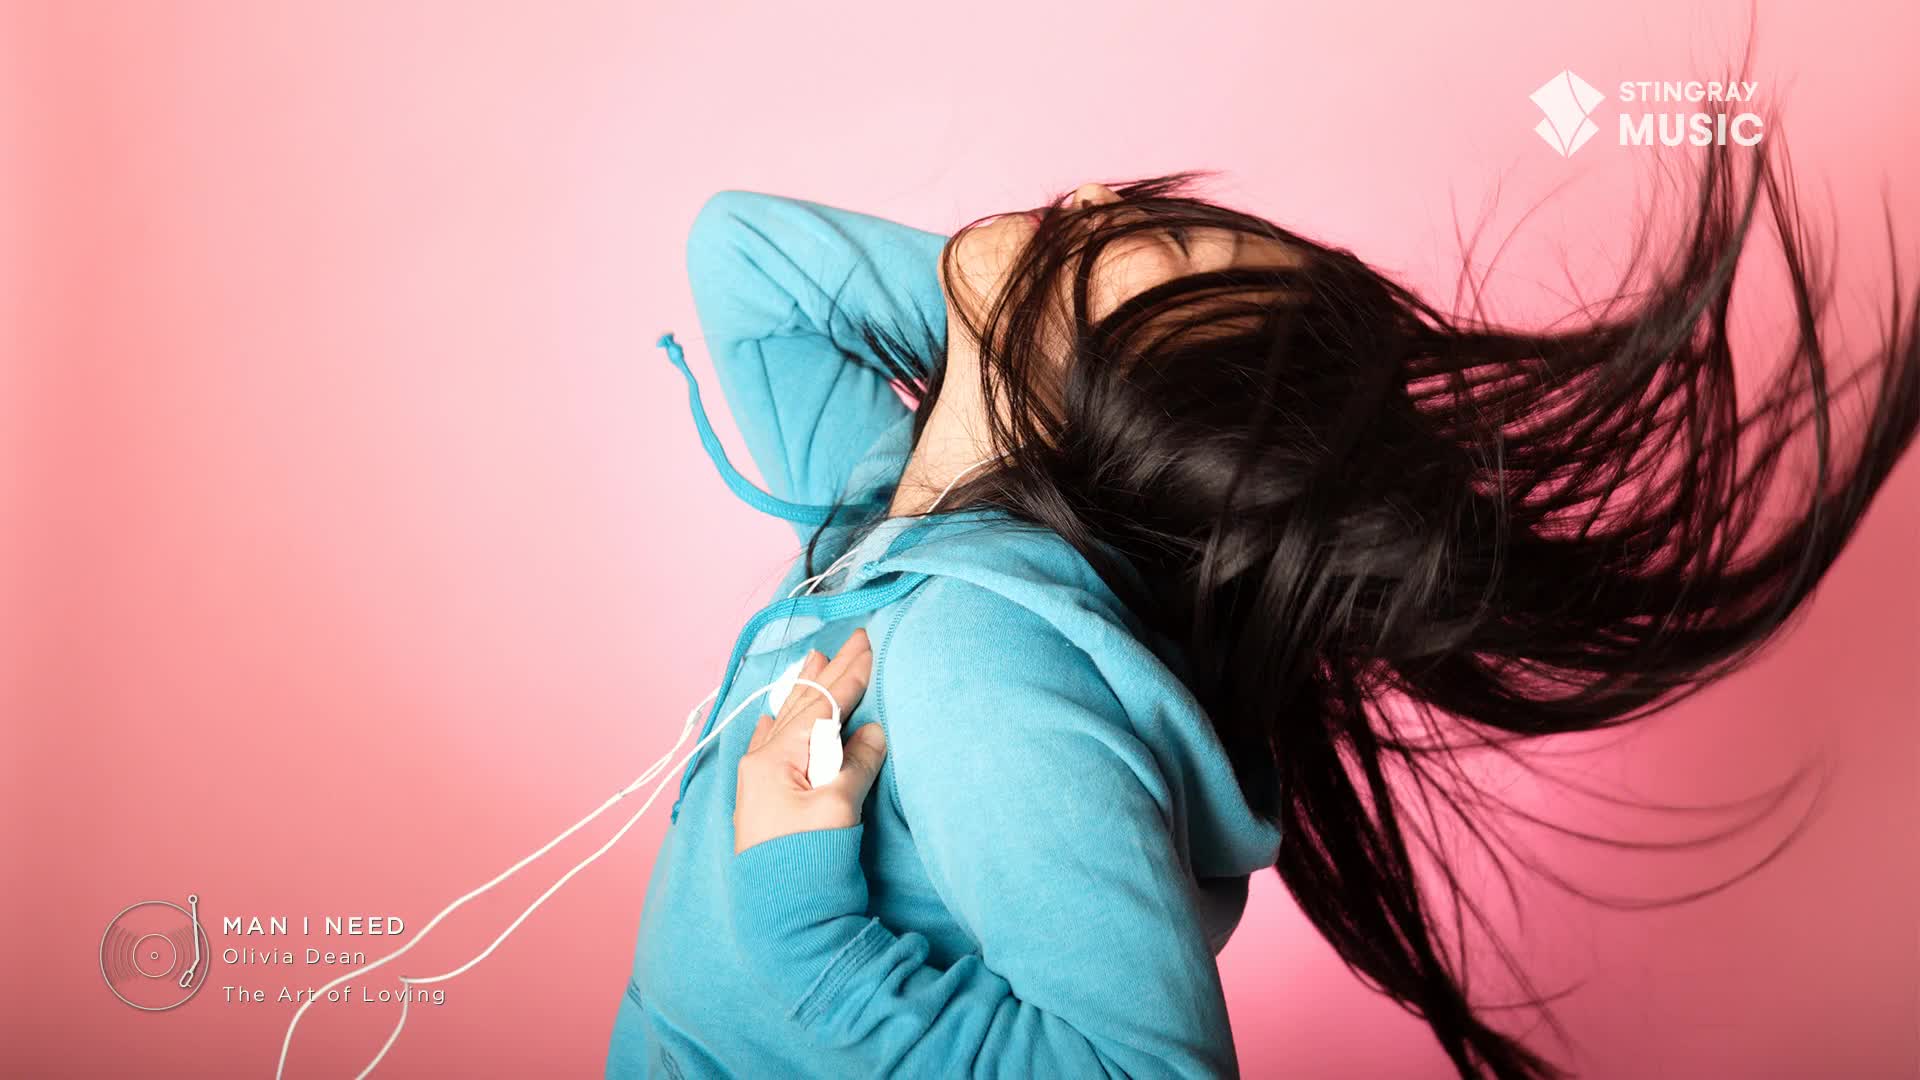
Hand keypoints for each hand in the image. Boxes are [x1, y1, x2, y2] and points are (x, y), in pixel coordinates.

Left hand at [733, 628, 886, 854]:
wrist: (781, 923)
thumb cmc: (808, 867)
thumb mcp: (838, 809)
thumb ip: (854, 763)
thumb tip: (872, 731)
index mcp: (775, 760)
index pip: (821, 707)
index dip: (849, 676)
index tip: (870, 645)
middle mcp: (760, 764)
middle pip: (803, 708)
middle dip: (830, 674)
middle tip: (853, 640)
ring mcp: (759, 782)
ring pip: (786, 722)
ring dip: (806, 692)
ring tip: (816, 659)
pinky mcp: (763, 802)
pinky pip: (772, 745)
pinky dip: (784, 722)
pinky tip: (778, 713)